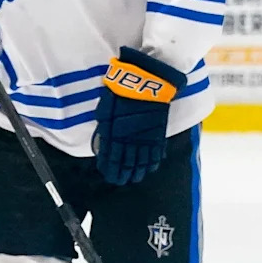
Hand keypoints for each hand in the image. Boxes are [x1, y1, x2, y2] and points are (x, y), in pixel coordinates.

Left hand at [92, 47, 186, 185]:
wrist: (147, 81)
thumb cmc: (122, 90)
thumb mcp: (105, 109)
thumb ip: (105, 128)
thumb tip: (103, 141)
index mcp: (114, 134)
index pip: (110, 158)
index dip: (109, 168)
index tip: (108, 175)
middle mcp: (129, 140)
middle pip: (126, 163)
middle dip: (122, 174)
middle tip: (120, 181)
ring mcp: (145, 139)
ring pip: (141, 162)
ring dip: (137, 172)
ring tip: (134, 178)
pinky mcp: (157, 134)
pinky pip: (155, 154)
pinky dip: (152, 164)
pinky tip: (150, 169)